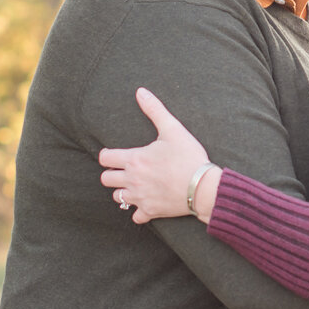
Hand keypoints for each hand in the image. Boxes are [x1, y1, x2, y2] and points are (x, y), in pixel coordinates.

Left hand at [97, 88, 211, 223]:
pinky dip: (138, 211)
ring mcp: (140, 197)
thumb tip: (140, 91)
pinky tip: (146, 203)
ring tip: (135, 185)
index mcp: (134, 159)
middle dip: (112, 174)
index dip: (108, 155)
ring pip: (117, 198)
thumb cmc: (188, 156)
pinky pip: (135, 217)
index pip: (105, 158)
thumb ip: (155, 110)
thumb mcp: (173, 129)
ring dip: (123, 192)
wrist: (203, 187)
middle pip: (106, 179)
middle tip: (126, 170)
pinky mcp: (150, 211)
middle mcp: (132, 179)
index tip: (116, 155)